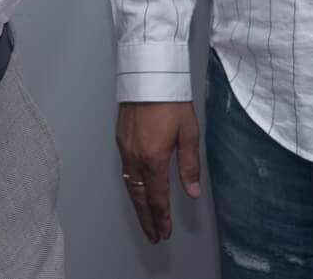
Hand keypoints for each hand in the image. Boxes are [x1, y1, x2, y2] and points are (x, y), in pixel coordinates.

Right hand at [116, 101, 200, 243]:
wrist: (147, 76)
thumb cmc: (171, 101)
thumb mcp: (189, 133)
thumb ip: (190, 165)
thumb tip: (192, 192)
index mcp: (154, 158)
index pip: (156, 196)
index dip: (160, 217)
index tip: (163, 232)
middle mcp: (135, 157)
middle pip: (139, 196)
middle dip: (146, 218)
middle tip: (152, 235)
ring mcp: (125, 148)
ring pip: (129, 185)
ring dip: (137, 206)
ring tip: (144, 220)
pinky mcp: (120, 139)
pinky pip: (124, 171)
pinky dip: (130, 187)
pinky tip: (135, 191)